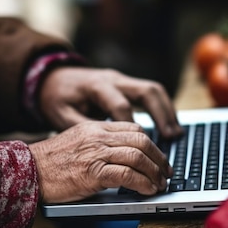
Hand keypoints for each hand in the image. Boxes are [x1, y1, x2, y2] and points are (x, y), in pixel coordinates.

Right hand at [29, 120, 172, 202]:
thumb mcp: (76, 142)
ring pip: (138, 155)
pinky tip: (147, 190)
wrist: (27, 171)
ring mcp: (95, 153)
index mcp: (94, 127)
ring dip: (154, 172)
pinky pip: (127, 175)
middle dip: (159, 158)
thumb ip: (98, 144)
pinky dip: (142, 183)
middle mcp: (97, 136)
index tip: (157, 158)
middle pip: (141, 139)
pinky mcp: (93, 172)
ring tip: (159, 184)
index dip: (151, 144)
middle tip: (165, 172)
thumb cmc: (49, 163)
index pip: (133, 128)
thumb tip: (124, 158)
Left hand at [38, 67, 181, 138]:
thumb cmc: (56, 98)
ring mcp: (121, 79)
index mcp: (96, 86)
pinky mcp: (125, 84)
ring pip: (153, 89)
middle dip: (161, 114)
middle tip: (170, 136)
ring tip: (175, 134)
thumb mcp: (60, 115)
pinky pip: (150, 92)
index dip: (131, 128)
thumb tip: (104, 148)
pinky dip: (162, 108)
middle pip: (145, 91)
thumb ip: (82, 128)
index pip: (120, 106)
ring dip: (167, 111)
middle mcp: (113, 79)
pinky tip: (169, 126)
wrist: (52, 76)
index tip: (138, 150)